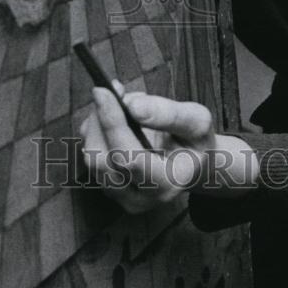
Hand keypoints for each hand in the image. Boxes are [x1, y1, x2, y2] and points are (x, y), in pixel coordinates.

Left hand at [79, 82, 215, 213]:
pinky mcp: (107, 187)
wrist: (191, 165)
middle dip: (101, 119)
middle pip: (101, 160)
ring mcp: (121, 196)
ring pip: (91, 157)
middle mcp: (141, 197)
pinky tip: (117, 119)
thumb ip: (169, 114)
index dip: (112, 124)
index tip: (103, 91)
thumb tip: (131, 105)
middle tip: (112, 90)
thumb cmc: (194, 142)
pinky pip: (90, 154)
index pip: (130, 158)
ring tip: (124, 105)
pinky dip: (97, 129)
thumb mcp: (197, 121)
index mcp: (168, 184)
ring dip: (99, 122)